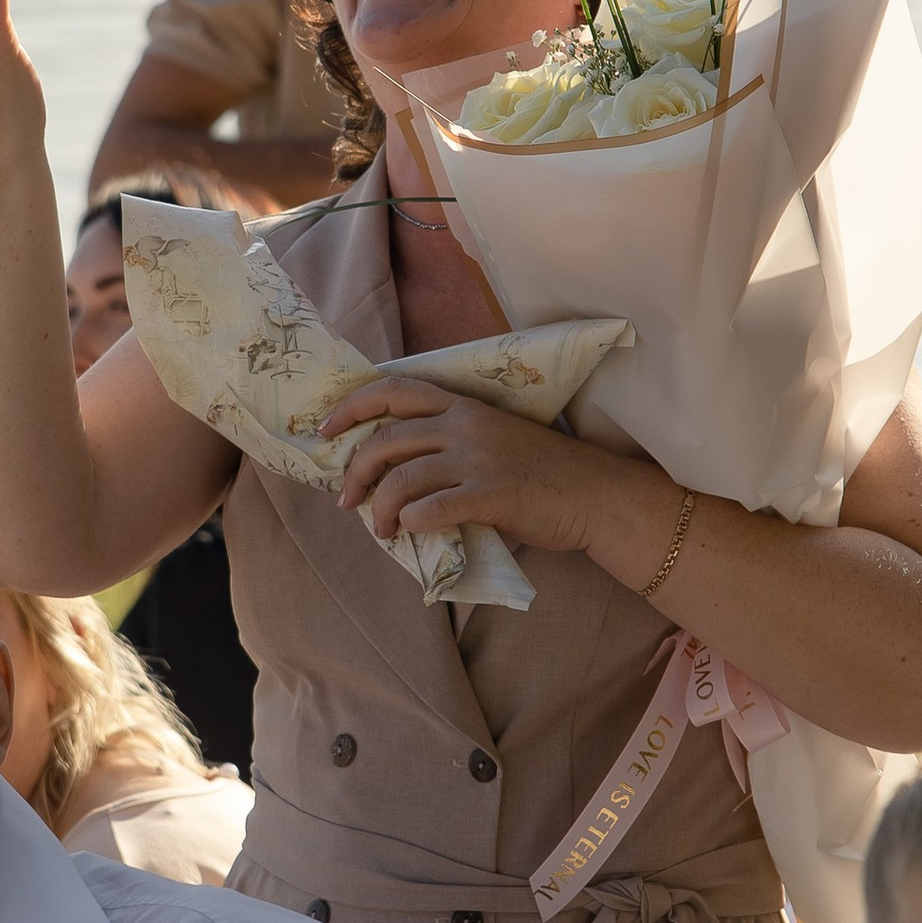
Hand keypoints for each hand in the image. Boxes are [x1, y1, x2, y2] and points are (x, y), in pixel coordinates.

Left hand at [320, 381, 614, 559]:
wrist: (595, 495)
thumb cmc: (544, 473)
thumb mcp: (493, 441)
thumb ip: (449, 446)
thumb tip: (396, 473)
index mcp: (463, 405)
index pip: (394, 389)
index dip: (352, 406)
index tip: (326, 429)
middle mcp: (465, 425)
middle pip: (386, 438)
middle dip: (354, 471)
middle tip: (346, 499)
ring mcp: (477, 459)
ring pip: (401, 478)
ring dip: (380, 510)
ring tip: (383, 530)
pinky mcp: (491, 494)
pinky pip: (432, 509)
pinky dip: (413, 524)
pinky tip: (414, 533)